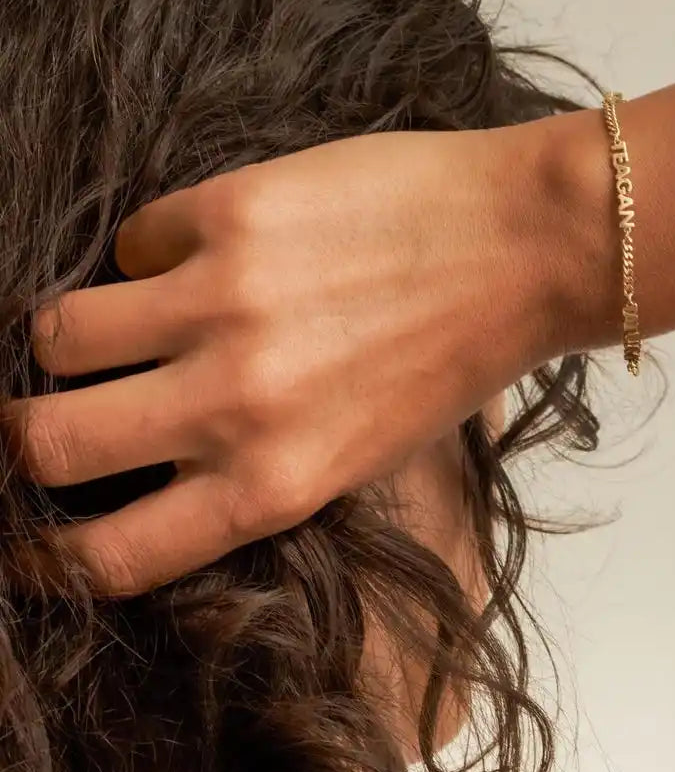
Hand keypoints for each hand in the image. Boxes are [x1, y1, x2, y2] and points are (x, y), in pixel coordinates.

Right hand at [2, 123, 563, 595]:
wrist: (527, 246)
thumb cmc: (455, 355)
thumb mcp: (365, 453)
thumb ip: (258, 472)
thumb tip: (153, 469)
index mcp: (279, 484)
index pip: (112, 555)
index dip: (45, 557)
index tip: (31, 533)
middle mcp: (237, 405)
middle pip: (42, 441)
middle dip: (25, 433)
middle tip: (46, 411)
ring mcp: (225, 304)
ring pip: (58, 331)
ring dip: (73, 332)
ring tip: (121, 320)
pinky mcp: (231, 213)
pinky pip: (135, 239)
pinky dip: (155, 250)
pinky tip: (210, 249)